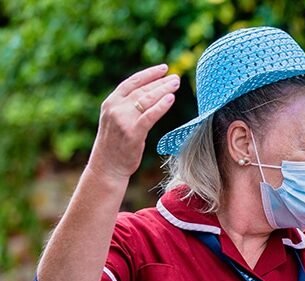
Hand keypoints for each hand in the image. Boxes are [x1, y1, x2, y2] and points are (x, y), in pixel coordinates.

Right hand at [88, 65, 179, 180]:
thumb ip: (127, 107)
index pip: (132, 82)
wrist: (107, 166)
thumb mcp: (116, 120)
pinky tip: (171, 98)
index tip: (164, 68)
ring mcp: (123, 120)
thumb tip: (149, 96)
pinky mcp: (132, 132)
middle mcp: (115, 108)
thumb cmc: (115, 145)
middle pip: (142, 90)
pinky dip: (161, 106)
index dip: (149, 74)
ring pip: (147, 100)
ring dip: (163, 90)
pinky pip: (149, 116)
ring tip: (176, 84)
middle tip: (176, 77)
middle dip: (160, 82)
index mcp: (111, 102)